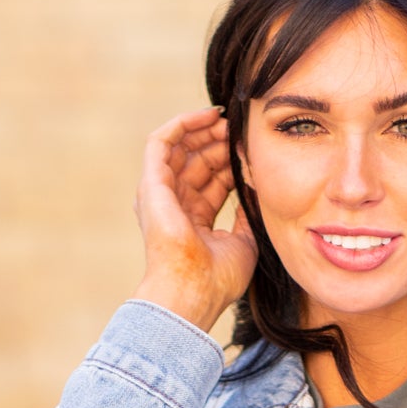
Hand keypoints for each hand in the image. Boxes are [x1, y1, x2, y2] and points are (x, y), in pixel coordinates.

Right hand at [130, 107, 257, 333]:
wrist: (193, 291)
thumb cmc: (217, 279)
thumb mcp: (244, 241)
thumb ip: (247, 214)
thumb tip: (255, 190)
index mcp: (193, 221)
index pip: (212, 181)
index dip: (232, 161)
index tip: (253, 149)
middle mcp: (173, 206)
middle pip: (196, 161)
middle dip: (219, 142)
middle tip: (242, 129)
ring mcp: (159, 195)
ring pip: (179, 147)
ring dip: (204, 130)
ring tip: (228, 120)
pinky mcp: (151, 185)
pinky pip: (160, 142)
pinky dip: (182, 124)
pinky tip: (207, 116)